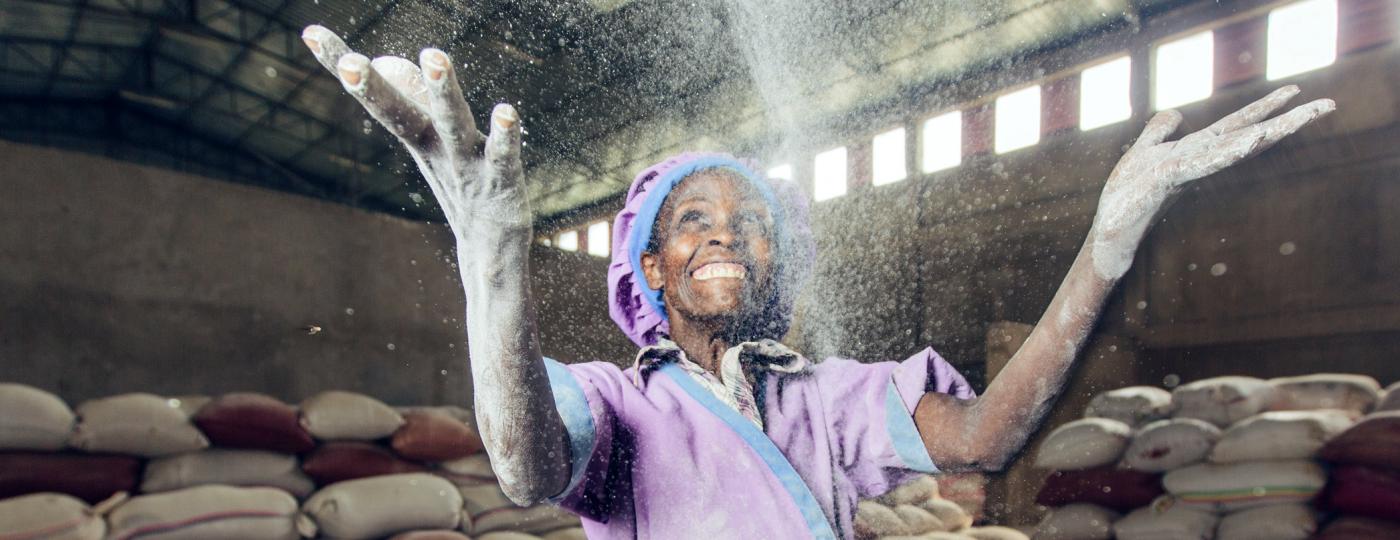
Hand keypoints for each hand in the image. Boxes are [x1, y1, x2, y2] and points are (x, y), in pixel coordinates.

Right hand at [300, 25, 528, 233]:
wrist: (491, 254)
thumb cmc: (463, 189)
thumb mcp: (433, 144)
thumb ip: (414, 102)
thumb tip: (388, 60)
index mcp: (418, 137)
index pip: (378, 97)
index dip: (344, 66)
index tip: (312, 34)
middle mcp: (436, 151)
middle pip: (401, 116)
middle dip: (375, 90)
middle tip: (351, 63)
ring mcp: (468, 168)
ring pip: (453, 127)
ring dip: (442, 92)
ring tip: (433, 56)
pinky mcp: (502, 185)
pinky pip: (503, 157)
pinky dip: (504, 135)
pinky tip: (506, 111)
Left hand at [1090, 85, 1334, 278]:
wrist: (1110, 232)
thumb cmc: (1126, 196)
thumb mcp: (1142, 152)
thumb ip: (1158, 132)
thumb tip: (1176, 112)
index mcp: (1196, 150)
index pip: (1236, 125)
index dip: (1263, 108)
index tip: (1294, 90)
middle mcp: (1199, 159)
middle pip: (1249, 134)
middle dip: (1287, 120)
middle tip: (1329, 103)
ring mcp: (1188, 168)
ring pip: (1235, 146)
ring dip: (1271, 131)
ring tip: (1302, 115)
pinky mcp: (1169, 176)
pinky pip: (1205, 160)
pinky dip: (1230, 150)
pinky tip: (1253, 139)